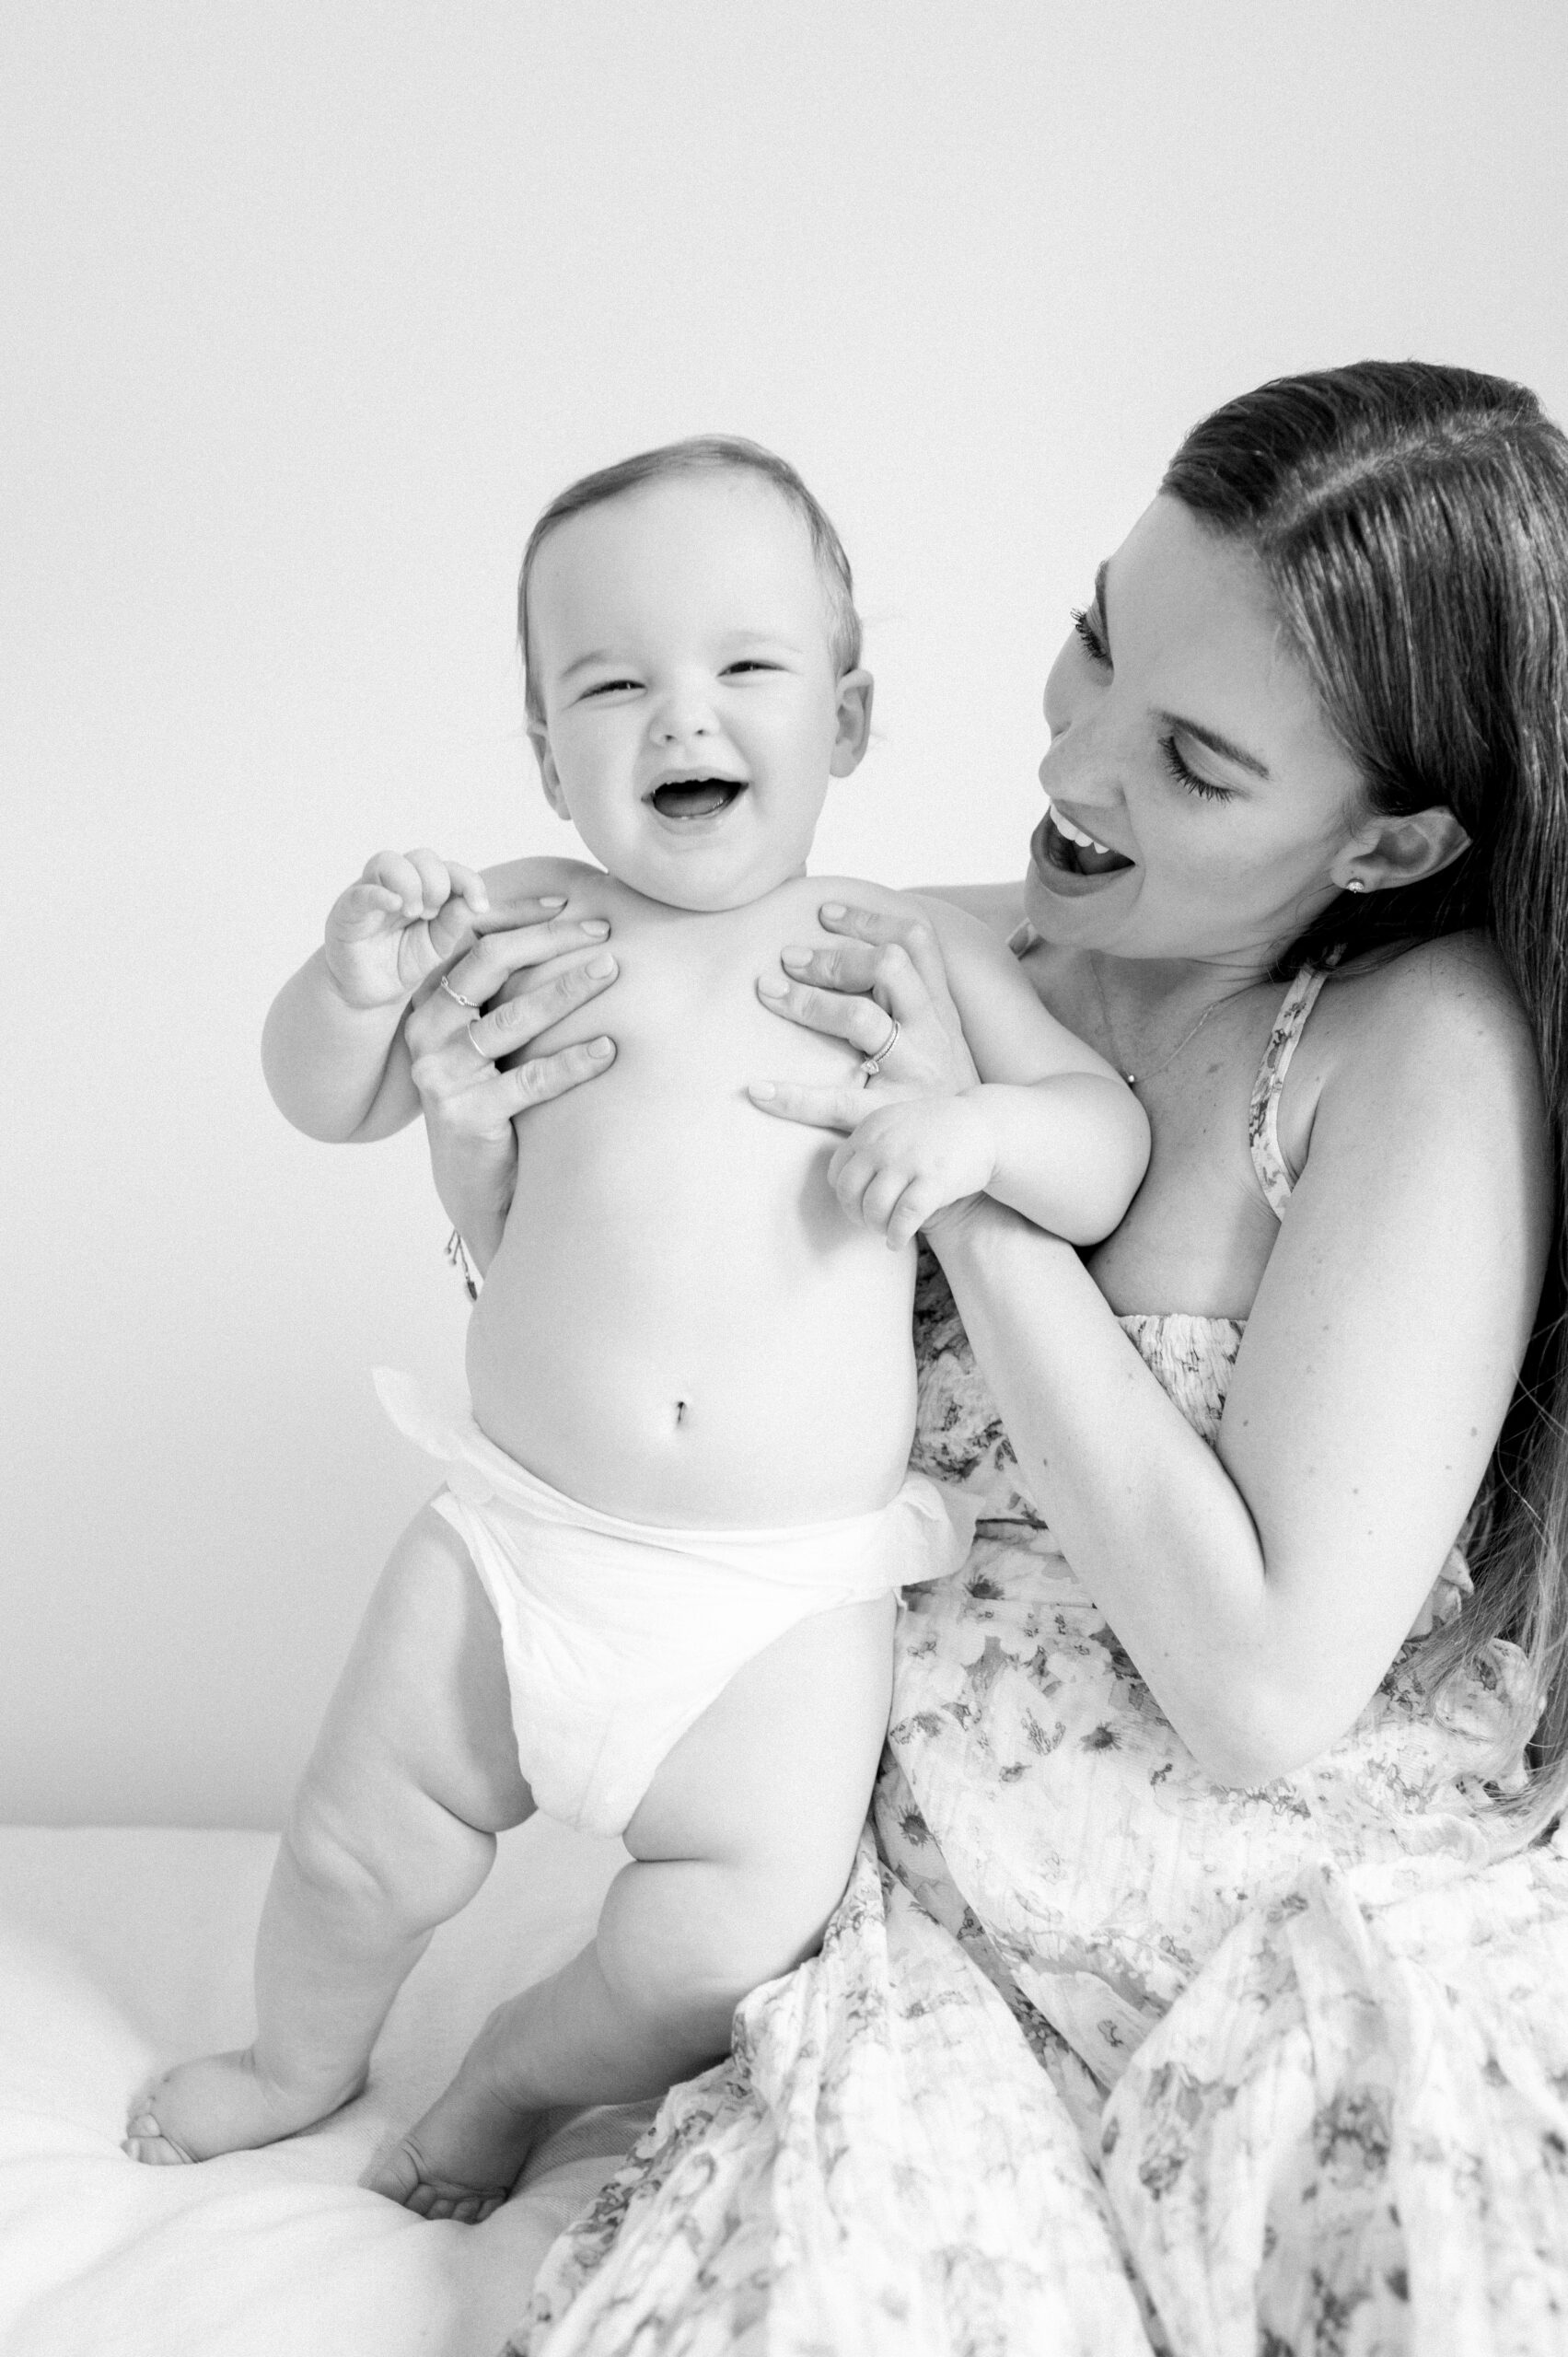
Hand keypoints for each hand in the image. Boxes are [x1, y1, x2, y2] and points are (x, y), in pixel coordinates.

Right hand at [324, 848, 499, 1009]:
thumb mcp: (437, 946)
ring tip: (415, 913)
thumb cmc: (402, 962)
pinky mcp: (347, 911)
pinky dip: (380, 894)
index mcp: (423, 889)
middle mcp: (396, 885)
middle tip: (433, 915)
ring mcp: (370, 893)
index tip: (480, 906)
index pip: (448, 868)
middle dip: (437, 883)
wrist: (369, 992)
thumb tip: (473, 903)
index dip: (468, 880)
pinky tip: (396, 905)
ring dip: (411, 884)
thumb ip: (454, 923)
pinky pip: (362, 892)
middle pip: (422, 857)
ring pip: (389, 861)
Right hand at [404, 914, 621, 1271]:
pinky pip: (531, 1080)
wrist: (475, 1186)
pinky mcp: (466, 1114)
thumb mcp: (493, 1044)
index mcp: (431, 1004)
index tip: (572, 904)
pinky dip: (574, 1062)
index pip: (472, 941)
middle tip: (602, 930)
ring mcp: (441, 1074)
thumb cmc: (494, 1102)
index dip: (520, 917)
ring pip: (512, 1018)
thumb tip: (571, 936)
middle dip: (548, 941)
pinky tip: (610, 1049)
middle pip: (487, 963)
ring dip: (568, 991)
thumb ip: (508, 996)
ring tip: (611, 971)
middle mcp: (427, 1032)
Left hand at [749, 899, 978, 1132]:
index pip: (915, 943)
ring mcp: (912, 1072)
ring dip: (810, 1001)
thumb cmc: (947, 1090)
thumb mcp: (945, 1037)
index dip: (870, 920)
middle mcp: (930, 1032)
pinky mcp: (889, 1115)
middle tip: (788, 958)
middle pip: (888, 968)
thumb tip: (865, 960)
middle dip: (834, 957)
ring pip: (861, 1019)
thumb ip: (914, 1002)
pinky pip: (836, 1101)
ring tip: (768, 992)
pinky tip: (759, 1091)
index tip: (825, 913)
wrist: (980, 1149)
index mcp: (940, 1009)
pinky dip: (793, 1097)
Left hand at [827, 1093, 998, 1248]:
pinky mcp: (934, 1180)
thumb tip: (840, 1185)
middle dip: (856, 1215)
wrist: (986, 1126)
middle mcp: (884, 1144)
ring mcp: (908, 1162)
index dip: (845, 1196)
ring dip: (877, 1228)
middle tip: (871, 1224)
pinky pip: (903, 1218)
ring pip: (875, 1208)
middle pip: (850, 1192)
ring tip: (887, 1232)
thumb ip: (869, 1146)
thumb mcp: (896, 1125)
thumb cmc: (937, 1133)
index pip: (838, 1172)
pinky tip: (897, 1242)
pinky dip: (896, 1236)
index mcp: (871, 1128)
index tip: (859, 1206)